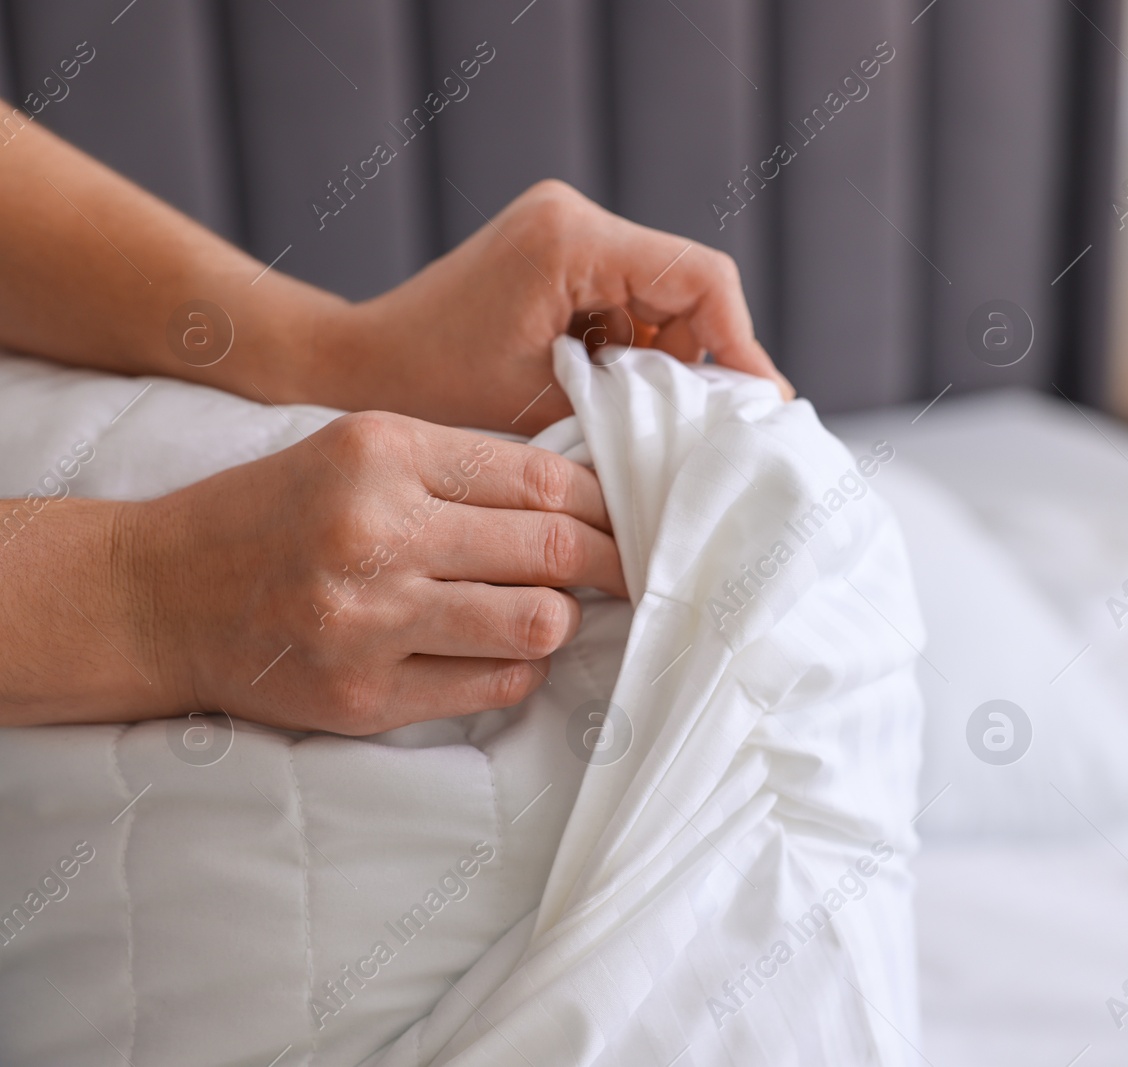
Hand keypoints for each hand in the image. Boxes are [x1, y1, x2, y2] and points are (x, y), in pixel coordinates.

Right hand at [125, 411, 624, 734]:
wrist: (153, 595)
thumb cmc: (273, 514)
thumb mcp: (361, 451)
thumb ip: (466, 467)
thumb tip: (586, 497)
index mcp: (383, 452)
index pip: (544, 479)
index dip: (608, 505)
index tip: (633, 520)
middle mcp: (377, 532)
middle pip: (554, 551)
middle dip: (615, 565)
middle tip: (634, 572)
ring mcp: (368, 622)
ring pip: (536, 623)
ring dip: (562, 619)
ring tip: (552, 610)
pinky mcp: (360, 696)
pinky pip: (493, 687)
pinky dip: (518, 669)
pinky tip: (499, 651)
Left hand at [318, 180, 792, 433]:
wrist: (357, 364)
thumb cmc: (430, 386)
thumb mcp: (542, 406)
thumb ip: (632, 410)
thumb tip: (712, 433)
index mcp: (571, 239)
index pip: (700, 278)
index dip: (739, 344)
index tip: (756, 408)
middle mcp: (574, 218)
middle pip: (689, 286)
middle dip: (701, 360)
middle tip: (705, 430)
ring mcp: (566, 231)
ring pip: (664, 298)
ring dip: (665, 362)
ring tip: (641, 422)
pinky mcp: (559, 254)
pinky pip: (630, 302)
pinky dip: (633, 354)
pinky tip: (609, 397)